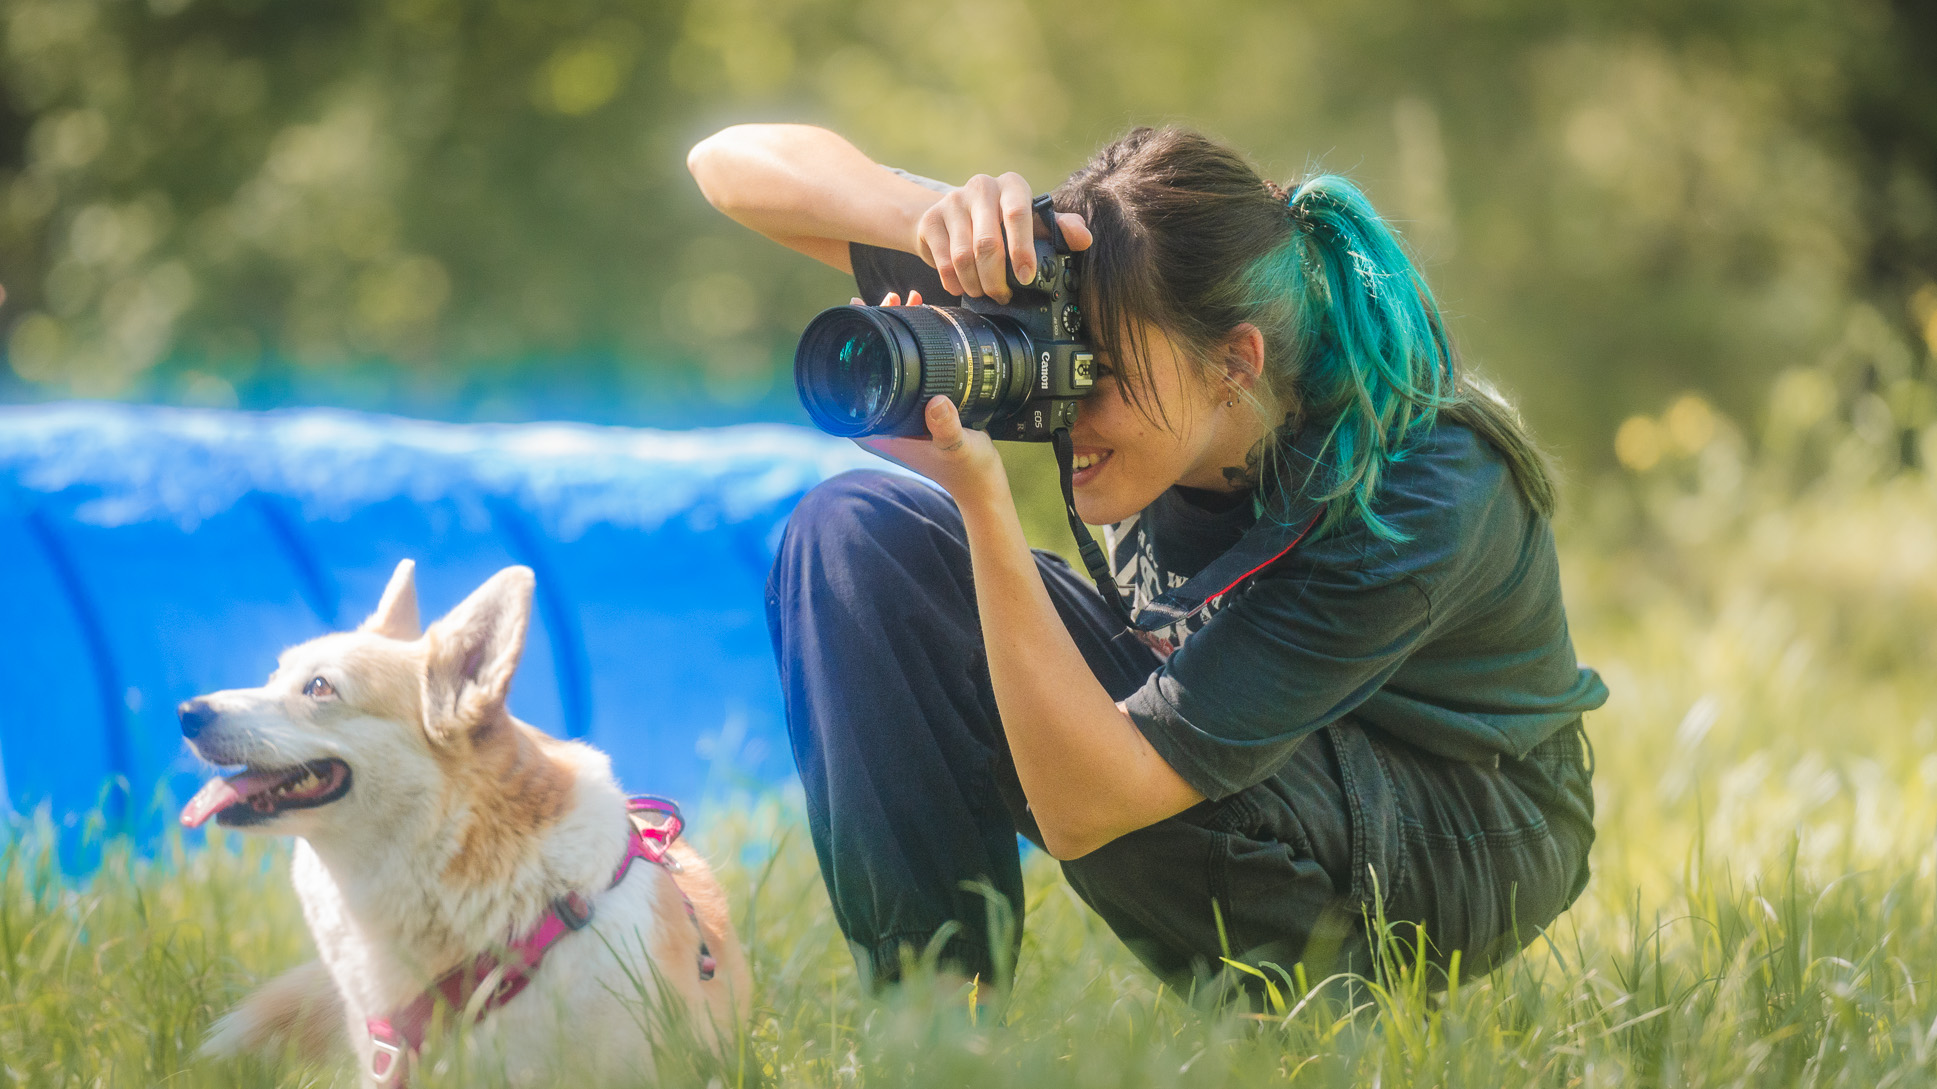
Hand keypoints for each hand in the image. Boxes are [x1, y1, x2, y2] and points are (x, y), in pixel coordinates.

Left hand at [851, 291, 1007, 503]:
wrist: (983, 484)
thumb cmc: (966, 470)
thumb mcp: (957, 447)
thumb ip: (946, 428)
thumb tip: (938, 405)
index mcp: (877, 430)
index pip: (847, 383)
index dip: (850, 347)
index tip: (860, 314)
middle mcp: (881, 419)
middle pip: (866, 366)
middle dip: (876, 328)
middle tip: (889, 299)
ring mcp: (897, 412)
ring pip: (887, 364)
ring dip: (895, 331)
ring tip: (907, 301)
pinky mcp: (916, 406)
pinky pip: (906, 368)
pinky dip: (914, 343)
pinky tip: (923, 320)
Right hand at [913, 173, 1091, 303]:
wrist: (954, 215)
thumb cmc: (1003, 223)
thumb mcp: (1034, 224)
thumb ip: (1060, 230)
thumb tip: (1084, 239)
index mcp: (1012, 185)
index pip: (1018, 214)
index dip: (1022, 250)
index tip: (1026, 276)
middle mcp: (981, 186)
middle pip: (987, 242)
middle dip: (996, 278)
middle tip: (1003, 296)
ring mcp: (952, 201)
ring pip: (963, 256)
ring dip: (976, 284)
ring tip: (984, 294)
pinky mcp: (931, 220)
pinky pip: (944, 261)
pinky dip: (955, 283)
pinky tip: (963, 288)